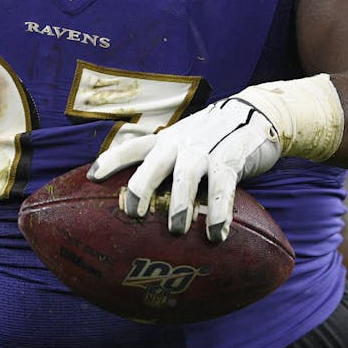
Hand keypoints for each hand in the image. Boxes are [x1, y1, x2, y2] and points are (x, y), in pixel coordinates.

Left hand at [89, 96, 280, 241]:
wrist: (255, 112)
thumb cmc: (213, 136)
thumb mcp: (185, 141)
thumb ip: (167, 161)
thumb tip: (144, 199)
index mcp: (166, 140)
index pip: (133, 147)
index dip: (111, 161)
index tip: (92, 177)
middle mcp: (181, 143)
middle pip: (153, 163)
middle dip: (140, 188)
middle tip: (132, 214)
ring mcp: (205, 150)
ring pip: (186, 176)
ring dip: (180, 204)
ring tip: (176, 230)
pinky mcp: (230, 159)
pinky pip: (222, 188)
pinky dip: (219, 213)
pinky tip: (216, 235)